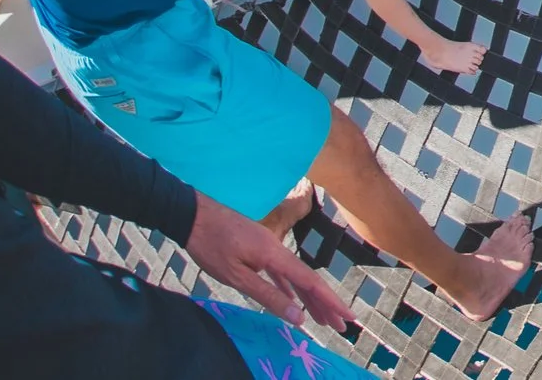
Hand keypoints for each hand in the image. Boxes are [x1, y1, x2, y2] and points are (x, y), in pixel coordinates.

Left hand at [182, 191, 351, 331]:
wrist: (193, 216)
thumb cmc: (212, 246)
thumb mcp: (237, 276)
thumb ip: (268, 296)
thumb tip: (297, 316)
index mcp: (276, 256)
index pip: (311, 282)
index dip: (331, 301)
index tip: (347, 316)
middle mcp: (278, 251)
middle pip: (308, 280)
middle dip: (326, 303)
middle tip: (341, 325)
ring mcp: (269, 250)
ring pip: (295, 278)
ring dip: (309, 299)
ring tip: (322, 319)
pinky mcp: (258, 251)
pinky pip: (280, 274)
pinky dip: (289, 288)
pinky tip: (295, 301)